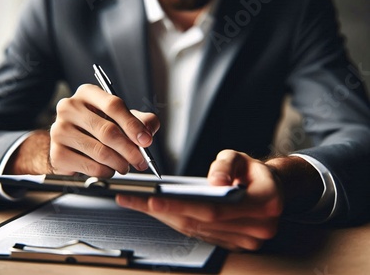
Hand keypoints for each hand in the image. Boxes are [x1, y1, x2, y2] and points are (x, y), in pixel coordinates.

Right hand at [48, 84, 159, 176]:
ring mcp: (60, 130)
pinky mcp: (57, 153)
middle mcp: (69, 108)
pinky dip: (106, 172)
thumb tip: (149, 131)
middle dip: (130, 150)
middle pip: (107, 131)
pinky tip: (108, 169)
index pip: (113, 105)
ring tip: (125, 166)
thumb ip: (142, 121)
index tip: (145, 140)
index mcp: (87, 93)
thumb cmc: (97, 128)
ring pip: (100, 152)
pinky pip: (90, 167)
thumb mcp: (122, 119)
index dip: (132, 125)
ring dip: (119, 163)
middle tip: (141, 160)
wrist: (70, 145)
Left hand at [116, 149, 283, 250]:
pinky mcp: (235, 245)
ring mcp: (247, 241)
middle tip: (131, 200)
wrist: (272, 190)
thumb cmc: (253, 173)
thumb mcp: (241, 158)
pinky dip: (176, 222)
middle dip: (162, 211)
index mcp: (265, 203)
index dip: (180, 206)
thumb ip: (226, 165)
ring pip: (196, 231)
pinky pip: (199, 235)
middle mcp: (258, 228)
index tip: (153, 200)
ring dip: (164, 218)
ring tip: (137, 204)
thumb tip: (214, 181)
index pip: (214, 209)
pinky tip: (156, 212)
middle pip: (199, 223)